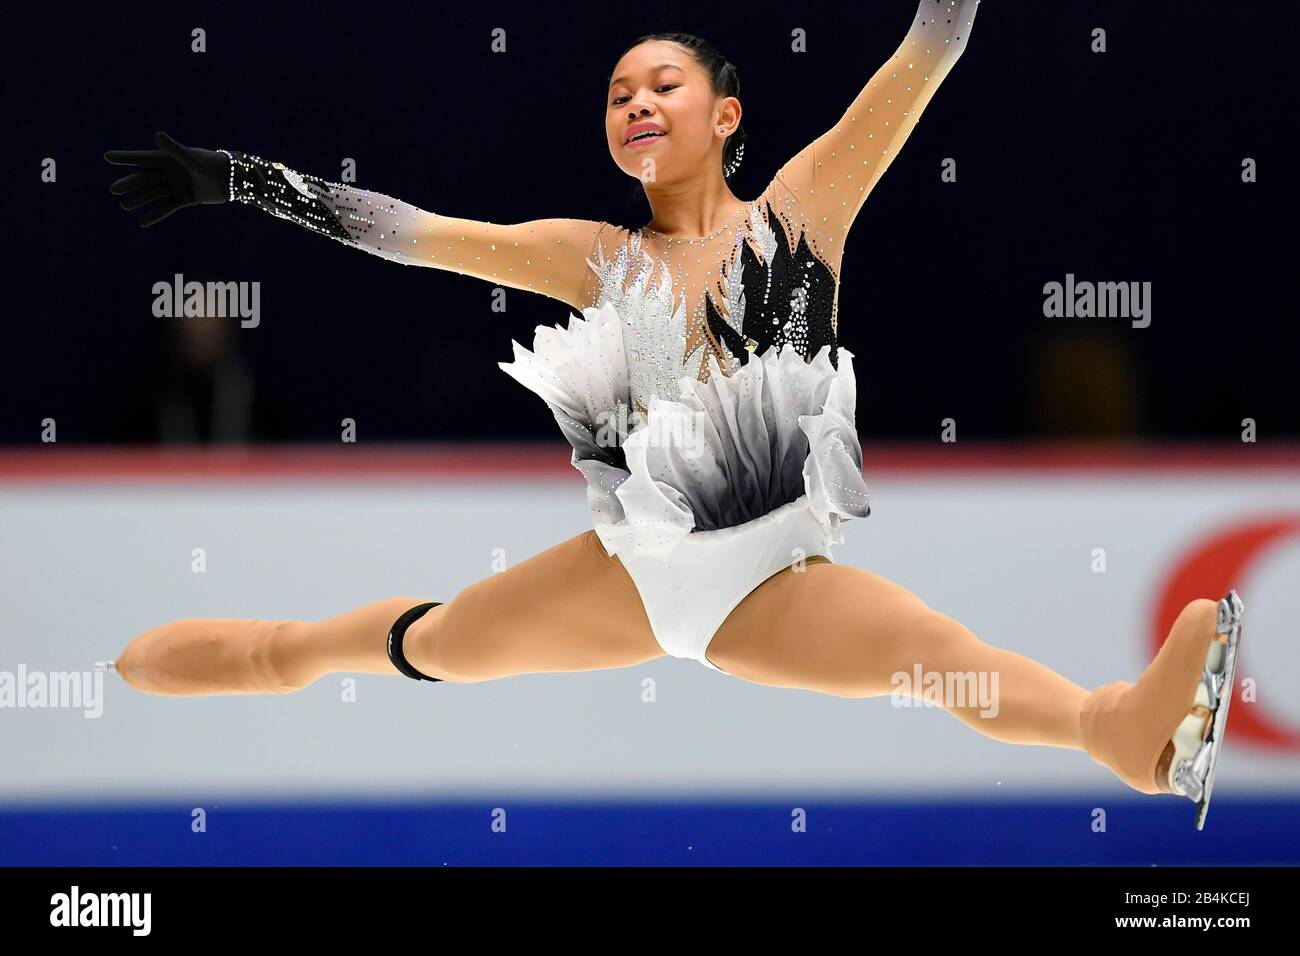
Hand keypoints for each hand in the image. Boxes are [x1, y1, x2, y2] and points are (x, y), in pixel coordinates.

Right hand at [104, 131, 229, 226]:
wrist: (232, 180)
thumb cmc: (212, 165)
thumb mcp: (192, 159)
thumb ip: (175, 150)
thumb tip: (157, 135)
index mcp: (168, 158)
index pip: (142, 158)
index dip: (125, 158)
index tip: (107, 156)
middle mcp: (170, 172)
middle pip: (145, 178)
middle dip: (130, 184)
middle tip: (113, 190)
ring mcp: (176, 186)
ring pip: (154, 194)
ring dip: (140, 200)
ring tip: (125, 206)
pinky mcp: (184, 199)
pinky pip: (166, 208)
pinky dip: (155, 215)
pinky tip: (143, 222)